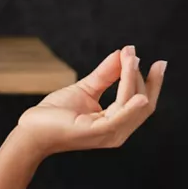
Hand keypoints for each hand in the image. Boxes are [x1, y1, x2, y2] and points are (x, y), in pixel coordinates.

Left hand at [15, 45, 165, 156]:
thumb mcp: (85, 89)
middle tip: (134, 54)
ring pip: (132, 105)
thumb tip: (123, 54)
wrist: (31, 130)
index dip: (152, 82)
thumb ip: (106, 74)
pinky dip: (130, 106)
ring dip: (133, 80)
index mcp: (116, 123)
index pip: (143, 103)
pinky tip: (140, 95)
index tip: (156, 61)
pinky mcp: (96, 133)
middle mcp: (117, 132)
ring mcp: (108, 135)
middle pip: (143, 104)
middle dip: (144, 78)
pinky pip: (119, 118)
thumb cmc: (55, 114)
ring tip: (130, 58)